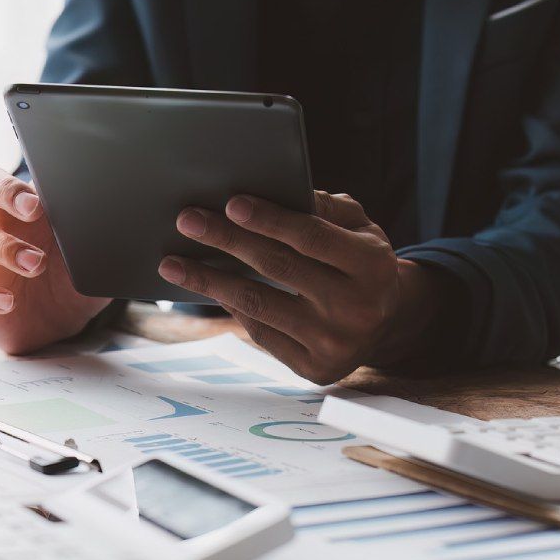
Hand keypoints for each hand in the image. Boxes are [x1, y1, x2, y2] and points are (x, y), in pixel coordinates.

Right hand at [0, 166, 109, 354]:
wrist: (62, 321)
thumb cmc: (74, 276)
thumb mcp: (93, 255)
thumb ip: (99, 235)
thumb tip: (127, 220)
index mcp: (25, 207)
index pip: (4, 178)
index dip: (12, 184)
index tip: (37, 202)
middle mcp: (0, 223)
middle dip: (6, 194)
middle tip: (34, 211)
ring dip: (6, 247)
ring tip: (36, 264)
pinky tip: (8, 302)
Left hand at [159, 191, 441, 382]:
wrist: (388, 323)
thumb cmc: (362, 262)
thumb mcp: (360, 228)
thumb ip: (324, 208)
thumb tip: (271, 192)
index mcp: (373, 265)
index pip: (311, 237)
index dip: (269, 219)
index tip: (230, 203)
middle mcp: (356, 308)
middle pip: (278, 267)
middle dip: (226, 240)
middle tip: (187, 221)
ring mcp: (334, 343)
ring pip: (258, 304)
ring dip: (208, 281)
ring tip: (172, 263)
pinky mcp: (314, 368)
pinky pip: (260, 332)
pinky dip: (231, 306)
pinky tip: (208, 287)